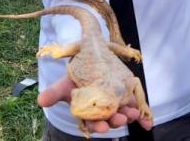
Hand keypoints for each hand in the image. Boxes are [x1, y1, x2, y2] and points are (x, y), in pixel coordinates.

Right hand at [37, 77, 152, 133]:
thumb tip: (40, 101)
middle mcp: (102, 111)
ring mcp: (115, 105)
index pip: (91, 122)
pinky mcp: (127, 98)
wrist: (90, 62)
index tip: (100, 127)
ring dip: (129, 116)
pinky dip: (143, 118)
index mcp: (87, 112)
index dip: (96, 126)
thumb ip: (54, 92)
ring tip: (133, 114)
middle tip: (118, 119)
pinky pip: (136, 108)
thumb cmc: (76, 78)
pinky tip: (148, 124)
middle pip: (108, 120)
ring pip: (122, 114)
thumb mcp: (64, 84)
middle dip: (114, 121)